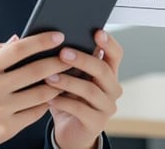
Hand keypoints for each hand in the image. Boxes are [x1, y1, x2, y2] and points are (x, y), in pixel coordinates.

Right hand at [0, 32, 69, 148]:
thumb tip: (17, 39)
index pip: (17, 49)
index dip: (41, 41)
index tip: (57, 36)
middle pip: (35, 70)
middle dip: (58, 61)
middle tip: (70, 56)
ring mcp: (0, 110)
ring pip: (41, 93)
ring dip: (57, 83)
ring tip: (64, 76)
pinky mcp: (6, 128)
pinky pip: (35, 112)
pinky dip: (46, 103)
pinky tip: (50, 96)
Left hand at [46, 30, 123, 148]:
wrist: (70, 131)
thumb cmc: (70, 99)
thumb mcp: (71, 78)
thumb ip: (68, 61)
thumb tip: (49, 39)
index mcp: (109, 73)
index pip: (116, 54)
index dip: (108, 43)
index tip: (97, 32)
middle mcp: (112, 89)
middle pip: (103, 70)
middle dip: (82, 59)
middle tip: (62, 53)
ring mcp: (106, 107)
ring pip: (90, 90)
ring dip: (68, 82)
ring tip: (49, 77)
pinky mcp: (96, 123)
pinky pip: (80, 110)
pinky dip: (62, 102)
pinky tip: (49, 98)